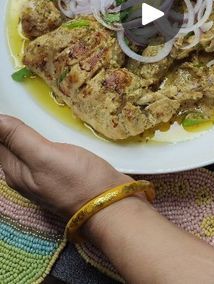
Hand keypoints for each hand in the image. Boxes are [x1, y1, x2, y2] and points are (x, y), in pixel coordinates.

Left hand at [0, 114, 129, 218]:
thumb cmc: (77, 180)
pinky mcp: (61, 171)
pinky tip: (54, 125)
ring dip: (28, 128)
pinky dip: (45, 134)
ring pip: (28, 145)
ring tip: (32, 108)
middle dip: (12, 125)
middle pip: (11, 143)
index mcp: (15, 171)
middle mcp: (25, 174)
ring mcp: (44, 173)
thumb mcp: (44, 156)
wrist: (111, 204)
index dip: (2, 123)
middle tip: (20, 102)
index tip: (11, 100)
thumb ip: (18, 137)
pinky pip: (45, 148)